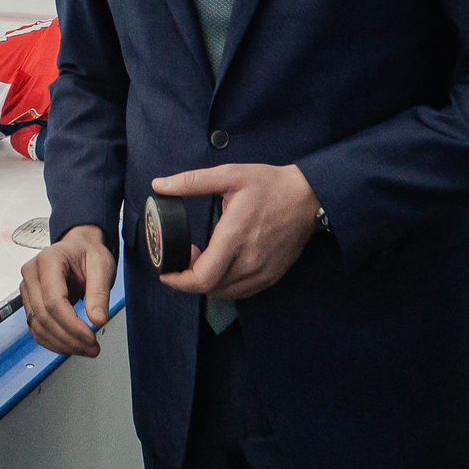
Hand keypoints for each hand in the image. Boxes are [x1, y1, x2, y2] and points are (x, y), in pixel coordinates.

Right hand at [21, 223, 115, 357]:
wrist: (78, 249)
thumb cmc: (88, 254)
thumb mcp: (102, 266)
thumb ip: (100, 293)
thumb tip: (98, 320)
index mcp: (48, 260)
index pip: (54, 300)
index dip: (72, 324)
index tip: (91, 337)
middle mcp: (31, 274)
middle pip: (43, 316)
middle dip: (69, 338)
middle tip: (92, 348)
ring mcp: (27, 288)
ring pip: (37, 325)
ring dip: (61, 344)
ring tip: (85, 349)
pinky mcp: (29, 302)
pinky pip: (36, 328)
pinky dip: (52, 342)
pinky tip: (70, 345)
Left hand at [150, 163, 320, 301]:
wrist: (309, 198)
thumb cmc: (270, 185)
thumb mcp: (230, 175)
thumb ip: (192, 182)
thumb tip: (159, 184)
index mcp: (235, 237)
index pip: (201, 278)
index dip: (178, 280)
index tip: (167, 268)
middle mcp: (248, 261)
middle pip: (208, 289)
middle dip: (188, 279)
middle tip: (183, 258)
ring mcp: (262, 272)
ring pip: (224, 293)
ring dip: (206, 283)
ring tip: (202, 260)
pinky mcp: (271, 276)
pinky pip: (241, 292)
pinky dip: (225, 286)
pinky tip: (222, 265)